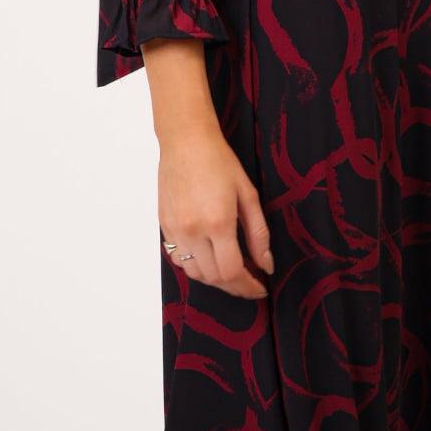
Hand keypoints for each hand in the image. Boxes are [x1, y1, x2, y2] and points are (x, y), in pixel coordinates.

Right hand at [158, 122, 274, 299]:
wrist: (186, 141)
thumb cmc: (219, 161)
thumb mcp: (248, 194)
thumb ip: (258, 234)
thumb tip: (266, 265)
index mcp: (218, 222)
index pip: (232, 272)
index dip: (248, 286)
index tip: (260, 288)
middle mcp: (193, 231)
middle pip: (213, 278)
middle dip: (234, 287)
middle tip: (250, 284)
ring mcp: (175, 230)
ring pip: (194, 273)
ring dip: (214, 279)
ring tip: (231, 273)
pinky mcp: (164, 226)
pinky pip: (179, 259)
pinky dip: (195, 266)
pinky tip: (209, 259)